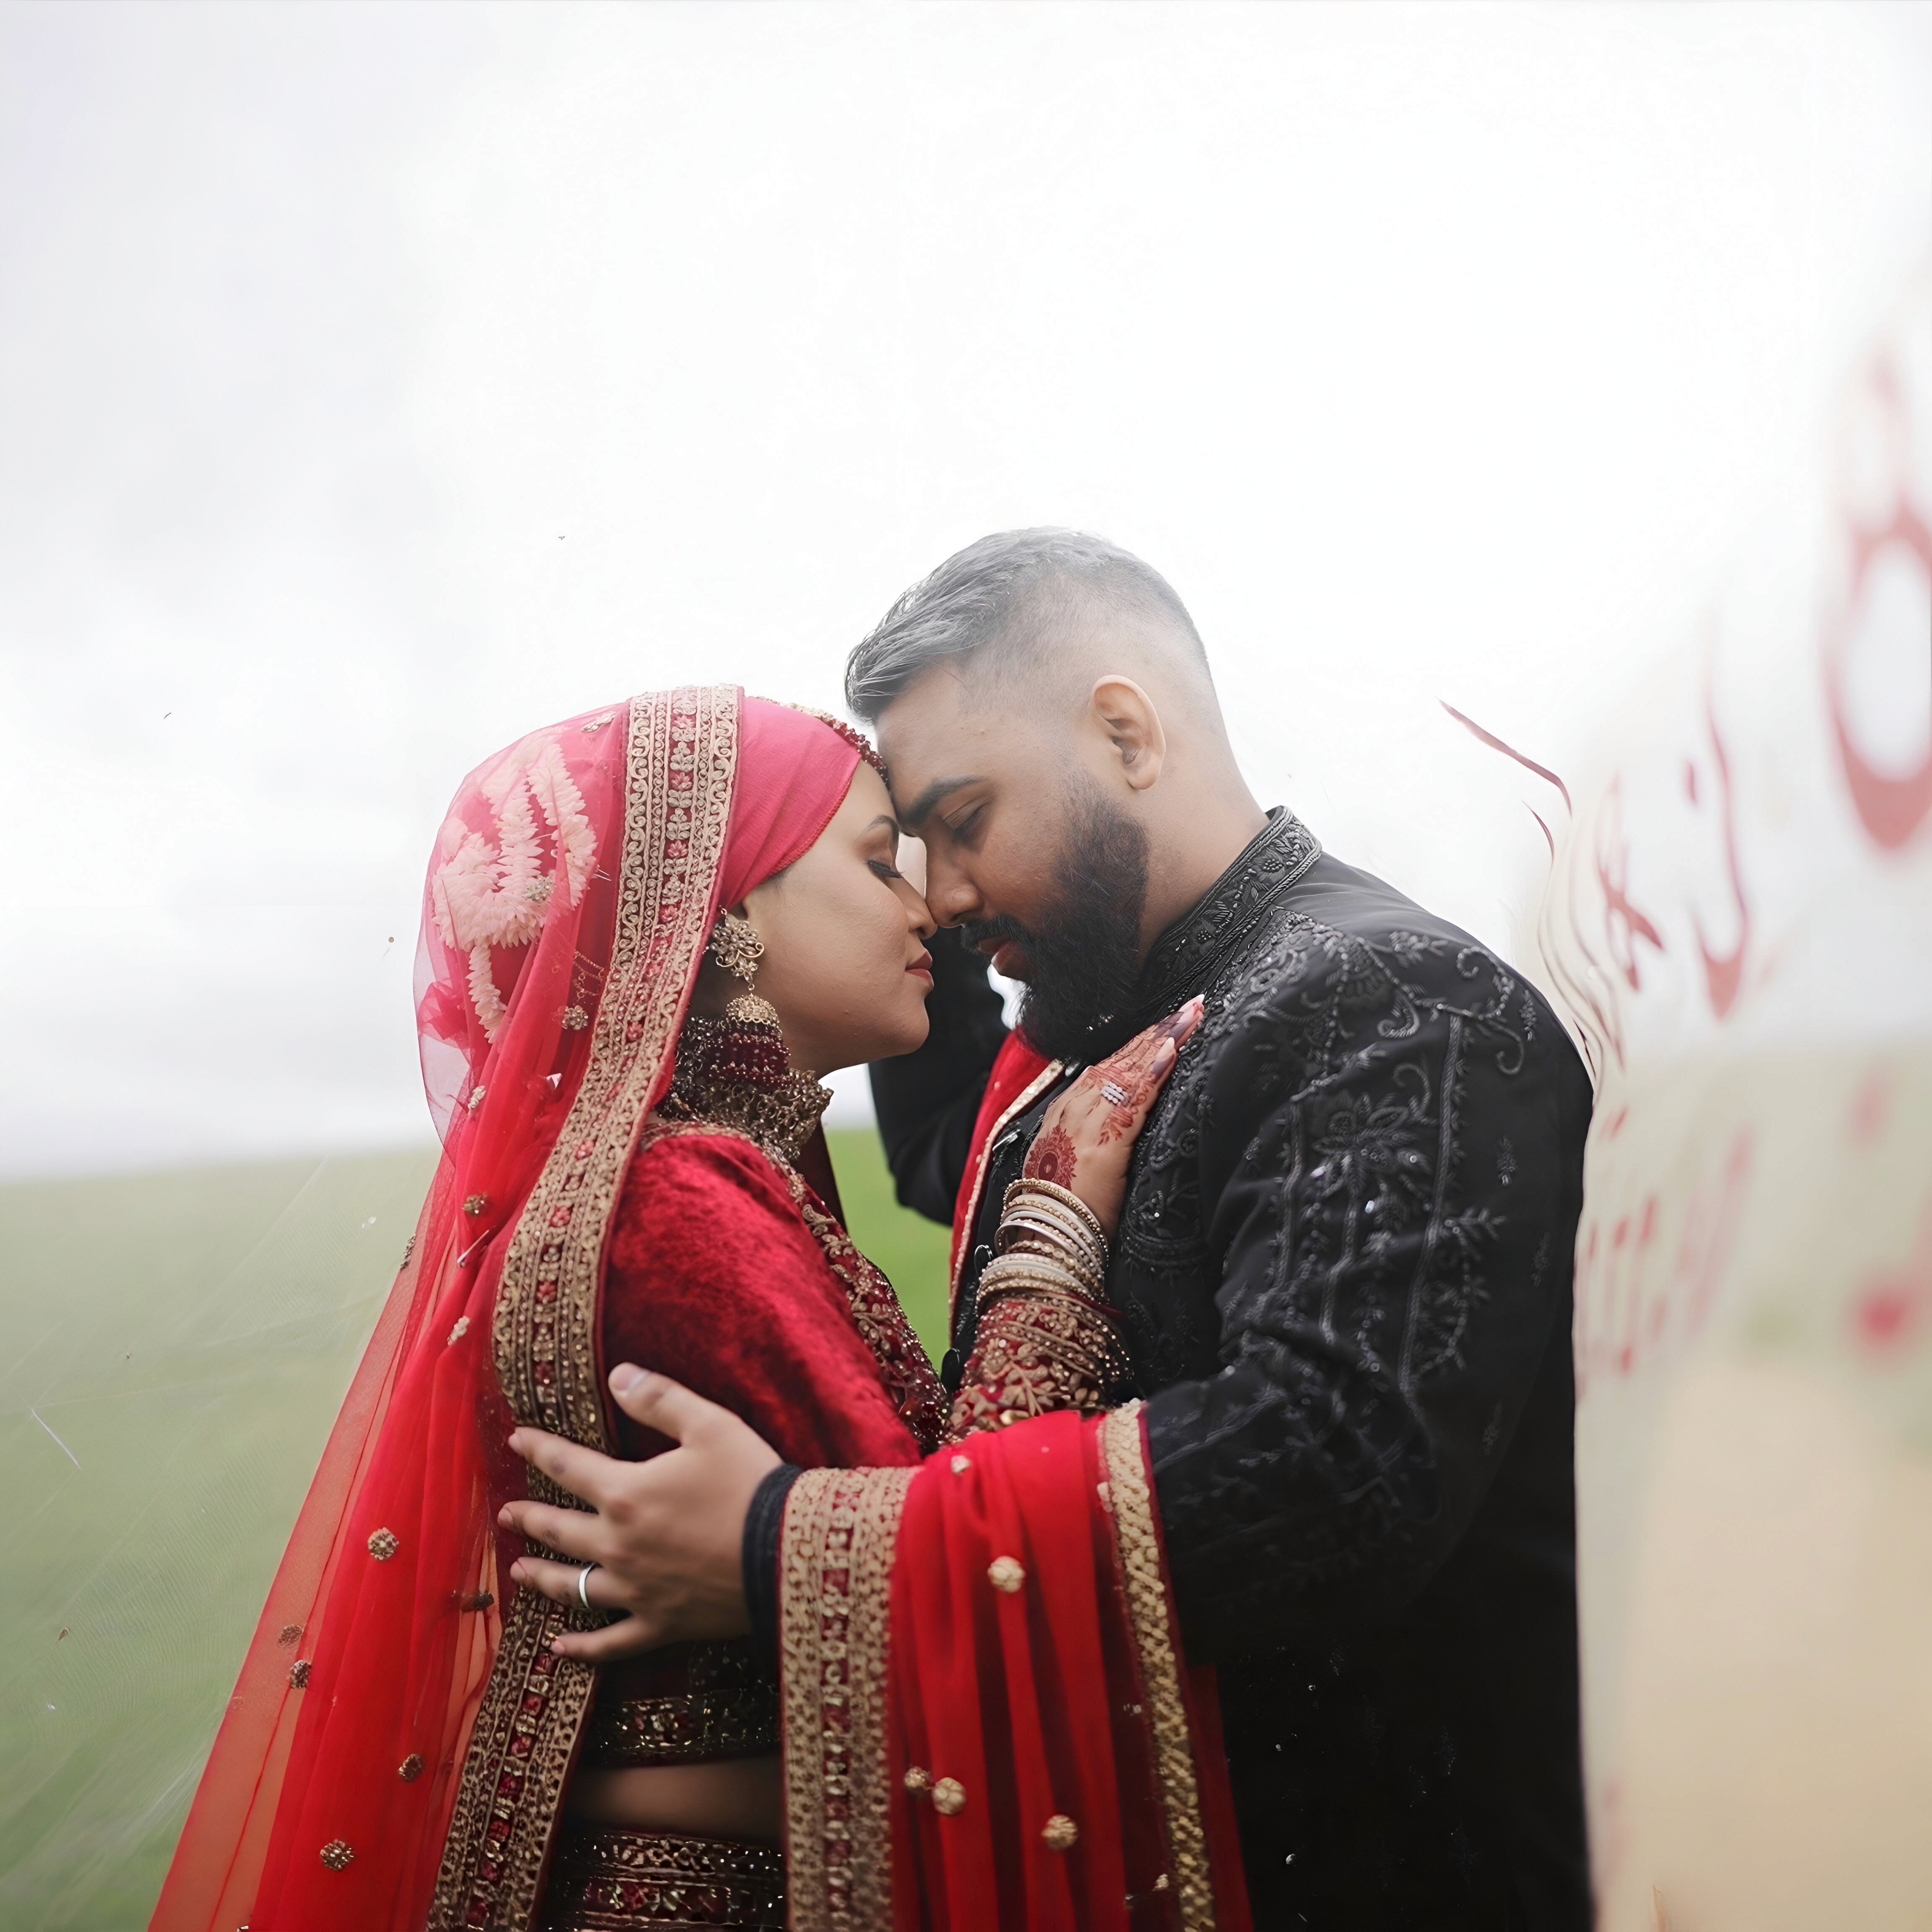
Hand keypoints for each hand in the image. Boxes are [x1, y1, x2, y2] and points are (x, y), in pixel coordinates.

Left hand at [500, 1366, 779, 1662]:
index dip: (538, 1451)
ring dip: (541, 1577)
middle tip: (505, 1514)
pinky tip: (560, 1648)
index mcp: (625, 1493)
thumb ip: (659, 1399)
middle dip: (528, 1519)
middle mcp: (618, 1545)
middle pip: (559, 1530)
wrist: (786, 1554)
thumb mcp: (710, 1425)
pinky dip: (582, 1648)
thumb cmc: (750, 1483)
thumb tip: (617, 1375)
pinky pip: (610, 1643)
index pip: (567, 1467)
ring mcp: (636, 1590)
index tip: (516, 1442)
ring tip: (518, 1572)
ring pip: (573, 1587)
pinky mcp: (660, 1624)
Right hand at [1024, 996, 1203, 1239]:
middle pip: (1120, 1059)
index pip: (1108, 1068)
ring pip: (1127, 1070)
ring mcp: (1085, 1124)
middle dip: (1156, 1031)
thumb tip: (1124, 1129)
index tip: (1168, 1025)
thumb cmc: (1067, 1214)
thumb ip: (1098, 1141)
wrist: (1046, 1244)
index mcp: (1067, 1114)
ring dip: (1161, 1040)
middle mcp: (1073, 1110)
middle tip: (1190, 1005)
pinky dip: (1152, 1071)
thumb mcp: (1081, 1167)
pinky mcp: (1103, 1143)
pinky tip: (1172, 1050)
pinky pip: (1132, 1097)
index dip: (1140, 1045)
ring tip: (1190, 1015)